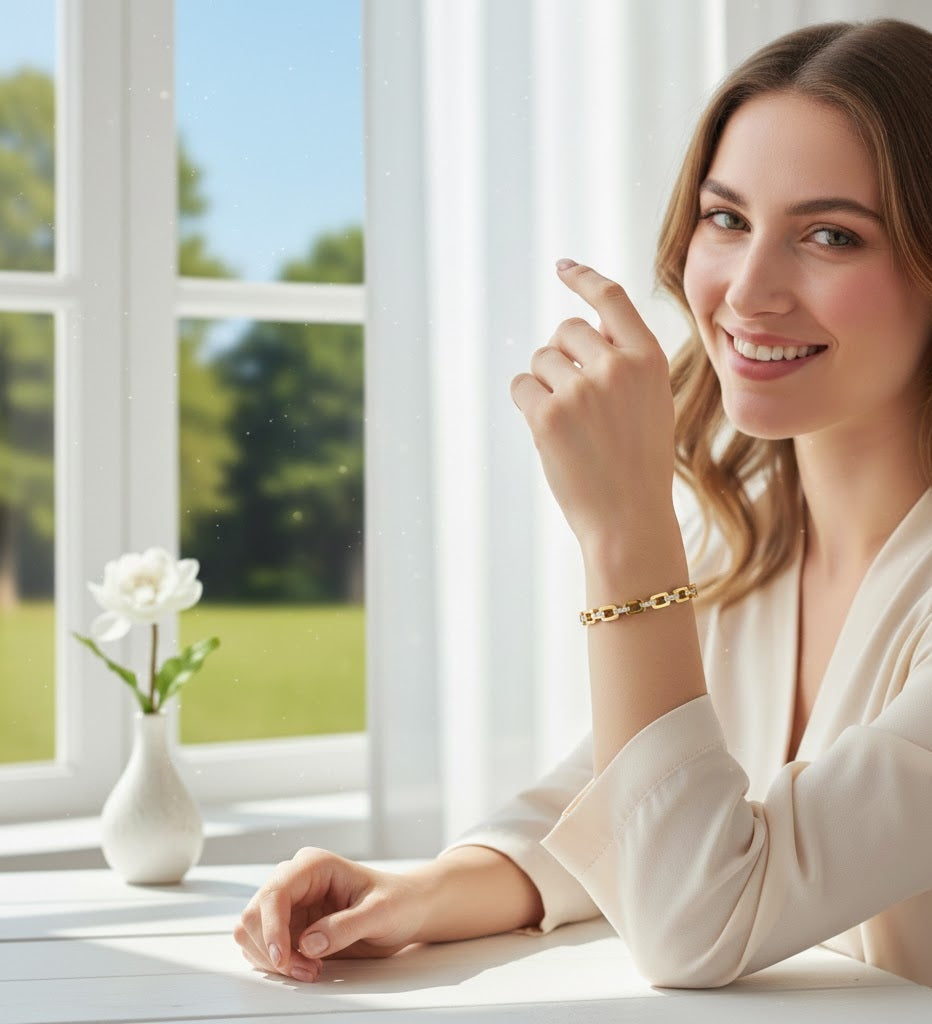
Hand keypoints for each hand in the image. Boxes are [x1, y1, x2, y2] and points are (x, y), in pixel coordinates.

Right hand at [234, 848, 429, 982]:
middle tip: (308, 971)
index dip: (271, 928)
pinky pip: (262, 947)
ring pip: (251, 933)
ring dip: (273, 959)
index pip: (275, 892)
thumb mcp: (380, 913)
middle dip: (273, 949)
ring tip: (311, 970)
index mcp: (313, 865)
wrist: (406, 910)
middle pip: (254, 914)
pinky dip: (277, 964)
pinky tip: (307, 967)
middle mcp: (294, 880)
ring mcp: (288, 904)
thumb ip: (346, 926)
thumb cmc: (397, 902)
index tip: (283, 959)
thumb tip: (309, 944)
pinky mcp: (288, 926)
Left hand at [510, 261, 674, 553]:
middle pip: (566, 329)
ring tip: (569, 423)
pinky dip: (526, 403)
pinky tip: (547, 431)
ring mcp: (580, 390)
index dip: (584, 277)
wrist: (628, 518)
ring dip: (544, 383)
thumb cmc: (638, 463)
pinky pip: (520, 386)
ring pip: (540, 359)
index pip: (611, 298)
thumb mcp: (652, 402)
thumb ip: (626, 361)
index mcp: (648, 359)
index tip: (563, 266)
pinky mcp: (547, 415)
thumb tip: (586, 325)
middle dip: (561, 354)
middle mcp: (616, 366)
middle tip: (573, 395)